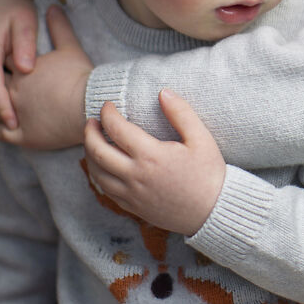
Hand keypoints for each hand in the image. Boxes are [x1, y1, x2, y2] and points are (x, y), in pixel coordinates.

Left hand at [0, 6, 89, 150]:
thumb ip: (59, 27)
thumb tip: (53, 7)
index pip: (3, 61)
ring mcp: (15, 113)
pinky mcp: (20, 135)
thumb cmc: (80, 77)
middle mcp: (13, 90)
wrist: (87, 106)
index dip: (4, 59)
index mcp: (22, 69)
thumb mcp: (70, 47)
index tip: (6, 58)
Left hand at [84, 89, 225, 234]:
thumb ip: (181, 112)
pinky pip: (106, 190)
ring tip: (93, 142)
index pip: (117, 129)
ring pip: (97, 174)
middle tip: (91, 121)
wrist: (214, 211)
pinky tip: (104, 166)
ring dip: (90, 155)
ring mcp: (132, 194)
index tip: (108, 105)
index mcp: (151, 156)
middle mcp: (136, 176)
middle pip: (97, 152)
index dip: (108, 113)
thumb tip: (163, 92)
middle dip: (89, 133)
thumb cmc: (209, 173)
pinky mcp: (133, 207)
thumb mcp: (201, 138)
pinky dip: (98, 175)